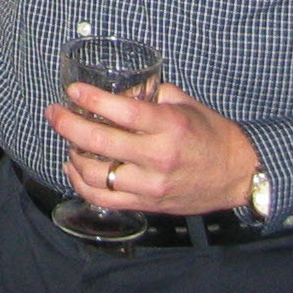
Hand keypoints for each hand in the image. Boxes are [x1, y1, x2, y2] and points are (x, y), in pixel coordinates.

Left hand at [46, 80, 259, 215]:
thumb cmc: (211, 134)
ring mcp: (151, 185)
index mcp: (169, 127)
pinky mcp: (147, 204)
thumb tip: (119, 88)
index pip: (122, 112)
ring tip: (67, 140)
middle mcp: (158, 157)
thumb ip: (150, 94)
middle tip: (54, 112)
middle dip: (67, 124)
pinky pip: (103, 198)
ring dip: (72, 154)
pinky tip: (74, 168)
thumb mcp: (185, 104)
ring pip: (95, 174)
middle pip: (99, 142)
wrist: (238, 174)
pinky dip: (81, 183)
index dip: (92, 98)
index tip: (72, 91)